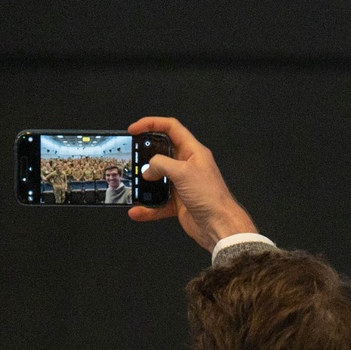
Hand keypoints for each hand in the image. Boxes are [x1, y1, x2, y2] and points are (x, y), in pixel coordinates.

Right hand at [127, 117, 257, 252]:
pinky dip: (147, 207)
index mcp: (193, 151)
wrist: (219, 225)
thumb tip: (148, 169)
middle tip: (131, 157)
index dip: (152, 124)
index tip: (134, 129)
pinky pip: (158, 202)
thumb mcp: (183, 172)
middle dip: (145, 155)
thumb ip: (161, 164)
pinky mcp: (178, 202)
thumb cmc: (211, 196)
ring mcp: (182, 184)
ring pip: (158, 179)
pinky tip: (138, 210)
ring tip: (133, 184)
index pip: (171, 128)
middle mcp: (187, 166)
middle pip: (161, 153)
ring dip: (144, 184)